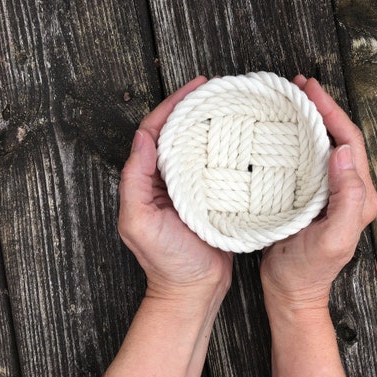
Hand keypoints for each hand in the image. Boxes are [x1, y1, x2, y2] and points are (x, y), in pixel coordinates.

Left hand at [118, 76, 232, 303]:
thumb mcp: (138, 222)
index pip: (156, 132)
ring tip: (230, 106)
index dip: (172, 105)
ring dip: (210, 124)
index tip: (195, 87)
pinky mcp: (213, 197)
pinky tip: (241, 138)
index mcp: (148, 180)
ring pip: (198, 146)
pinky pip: (217, 166)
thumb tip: (142, 138)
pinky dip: (225, 149)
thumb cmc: (166, 261)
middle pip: (178, 133)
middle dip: (193, 108)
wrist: (195, 289)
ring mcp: (192, 187)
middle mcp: (168, 179)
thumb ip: (134, 181)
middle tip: (216, 90)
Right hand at [260, 75, 376, 311]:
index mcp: (360, 196)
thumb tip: (344, 152)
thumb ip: (347, 198)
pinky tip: (284, 131)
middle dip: (323, 108)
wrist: (291, 293)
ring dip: (312, 120)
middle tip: (300, 86)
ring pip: (325, 145)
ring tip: (293, 100)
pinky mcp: (313, 196)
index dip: (333, 112)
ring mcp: (331, 193)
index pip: (350, 142)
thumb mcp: (333, 239)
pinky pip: (310, 159)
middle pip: (340, 137)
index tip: (311, 91)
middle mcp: (350, 190)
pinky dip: (299, 139)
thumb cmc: (308, 271)